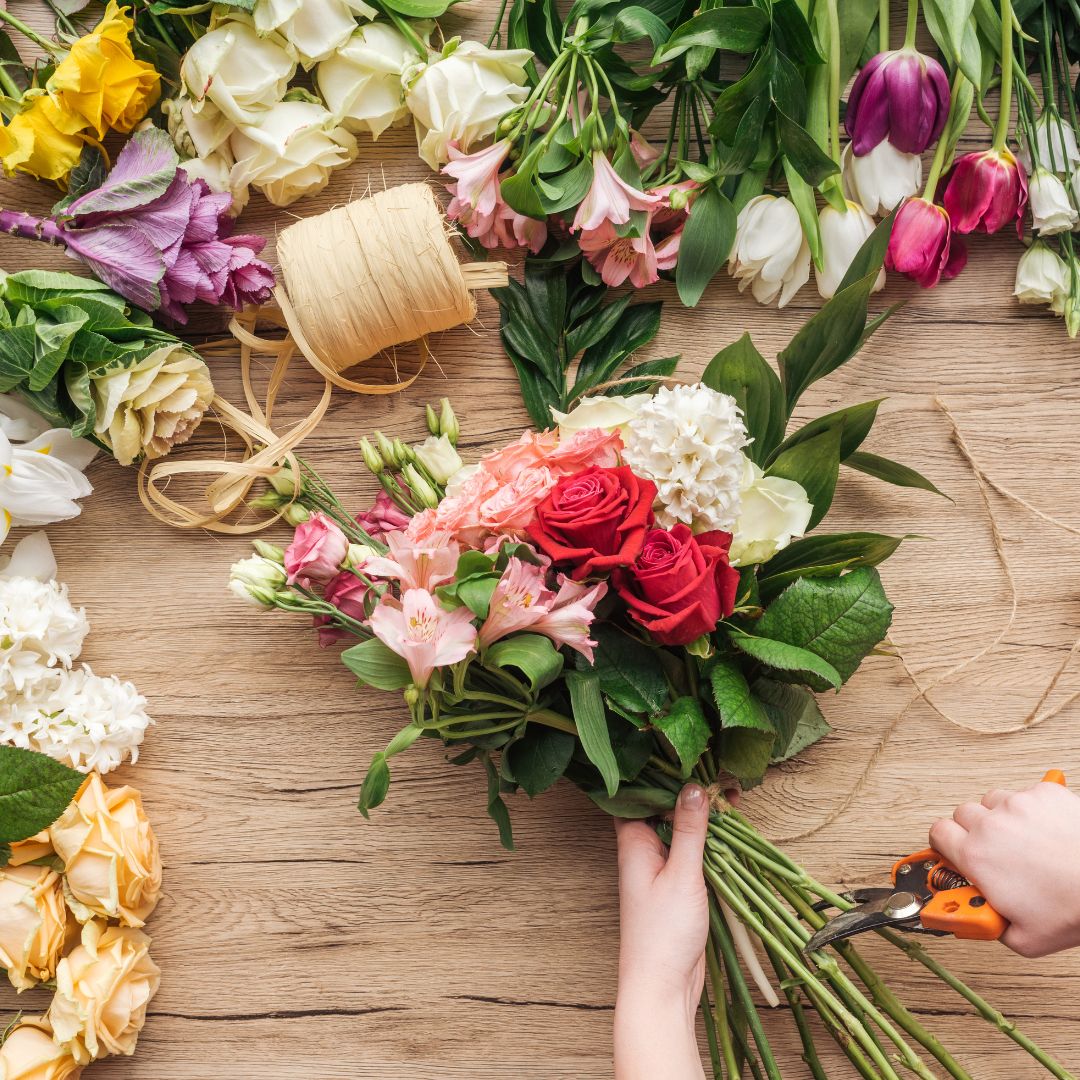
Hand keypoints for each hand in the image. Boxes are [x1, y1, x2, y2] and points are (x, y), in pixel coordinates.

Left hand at [613, 783, 709, 1079]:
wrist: (662, 988)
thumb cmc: (662, 934)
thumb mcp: (682, 875)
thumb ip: (689, 830)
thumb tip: (694, 785)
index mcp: (632, 841)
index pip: (639, 792)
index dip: (662, 771)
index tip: (690, 753)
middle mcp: (642, 849)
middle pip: (663, 807)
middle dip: (690, 789)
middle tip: (723, 774)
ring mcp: (659, 866)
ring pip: (680, 828)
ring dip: (703, 813)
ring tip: (732, 792)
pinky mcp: (677, 883)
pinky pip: (691, 849)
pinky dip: (709, 837)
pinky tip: (729, 826)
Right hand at [929, 779, 1079, 957]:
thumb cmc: (1074, 908)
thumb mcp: (1023, 939)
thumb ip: (987, 925)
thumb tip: (973, 918)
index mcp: (977, 857)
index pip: (937, 834)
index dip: (944, 843)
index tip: (953, 851)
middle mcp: (991, 825)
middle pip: (962, 814)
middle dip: (972, 830)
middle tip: (991, 849)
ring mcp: (1018, 805)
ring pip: (992, 801)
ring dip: (999, 817)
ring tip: (1020, 838)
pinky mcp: (1044, 794)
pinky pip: (1024, 793)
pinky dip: (1030, 809)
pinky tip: (1043, 829)